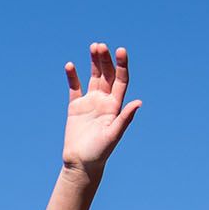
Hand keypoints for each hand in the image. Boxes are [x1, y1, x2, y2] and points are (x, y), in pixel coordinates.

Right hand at [61, 43, 142, 174]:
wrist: (81, 163)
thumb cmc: (100, 152)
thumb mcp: (113, 135)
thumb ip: (125, 118)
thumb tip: (138, 102)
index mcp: (115, 106)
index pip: (121, 80)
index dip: (121, 65)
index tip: (120, 50)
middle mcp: (104, 101)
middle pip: (107, 75)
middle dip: (105, 60)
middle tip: (100, 46)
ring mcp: (90, 103)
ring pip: (93, 77)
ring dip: (93, 62)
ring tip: (93, 47)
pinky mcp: (75, 107)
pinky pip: (74, 88)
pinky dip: (72, 76)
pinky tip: (70, 65)